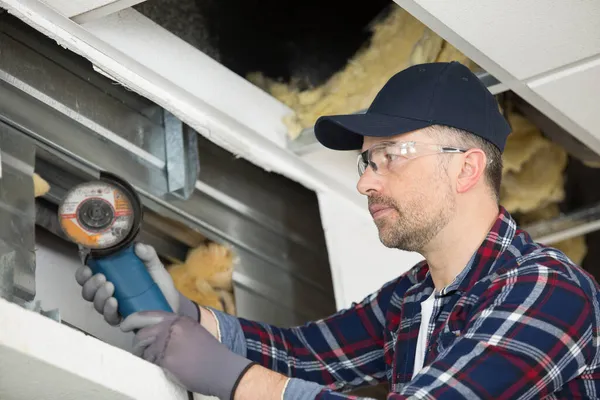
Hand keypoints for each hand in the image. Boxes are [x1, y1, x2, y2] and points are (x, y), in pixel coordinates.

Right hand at [75, 243, 199, 325]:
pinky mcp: (123, 320)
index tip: (87, 268)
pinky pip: (110, 318)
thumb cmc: (159, 285)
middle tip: (101, 277)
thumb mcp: (155, 266)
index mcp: (112, 278)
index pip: (90, 276)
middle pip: (88, 292)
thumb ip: (148, 254)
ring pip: (96, 304)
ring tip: (110, 287)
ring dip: (99, 296)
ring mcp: (115, 308)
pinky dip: (109, 310)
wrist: (173, 304)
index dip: (83, 273)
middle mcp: (109, 294)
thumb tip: (138, 246)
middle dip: (90, 284)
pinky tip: (114, 302)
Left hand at [122, 311, 255, 398]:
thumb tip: (155, 335)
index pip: (149, 314)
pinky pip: (150, 360)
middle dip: (137, 342)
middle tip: (138, 349)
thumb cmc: (210, 354)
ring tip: (154, 359)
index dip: (133, 319)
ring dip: (145, 355)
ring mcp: (169, 342)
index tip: (125, 325)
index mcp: (180, 319)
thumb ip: (175, 330)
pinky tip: (164, 366)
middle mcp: (173, 327)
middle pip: (142, 332)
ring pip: (144, 347)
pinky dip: (153, 364)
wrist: (222, 368)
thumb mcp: (193, 333)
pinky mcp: (167, 358)